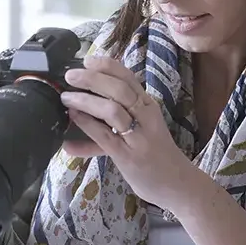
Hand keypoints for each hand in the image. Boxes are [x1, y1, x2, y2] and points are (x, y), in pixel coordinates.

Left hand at [60, 55, 196, 208]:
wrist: (178, 185)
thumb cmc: (157, 155)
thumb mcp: (141, 130)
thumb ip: (112, 122)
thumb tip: (79, 113)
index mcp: (148, 106)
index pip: (129, 78)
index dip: (108, 66)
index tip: (88, 59)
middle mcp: (146, 116)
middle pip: (119, 89)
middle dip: (92, 79)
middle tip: (71, 75)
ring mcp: (138, 137)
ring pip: (112, 109)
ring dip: (86, 100)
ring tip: (66, 97)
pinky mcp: (129, 156)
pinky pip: (105, 136)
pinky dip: (87, 124)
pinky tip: (75, 117)